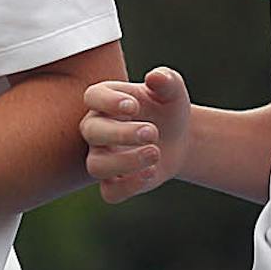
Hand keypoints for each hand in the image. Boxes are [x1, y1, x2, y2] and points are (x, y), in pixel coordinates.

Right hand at [82, 68, 192, 202]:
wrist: (179, 137)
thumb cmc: (168, 107)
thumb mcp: (172, 90)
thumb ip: (166, 80)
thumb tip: (155, 77)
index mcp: (105, 100)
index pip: (93, 97)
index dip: (108, 102)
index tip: (134, 106)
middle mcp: (96, 128)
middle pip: (91, 131)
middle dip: (120, 133)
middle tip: (153, 132)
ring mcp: (102, 157)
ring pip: (96, 166)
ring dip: (125, 162)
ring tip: (155, 153)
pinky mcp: (114, 183)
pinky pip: (110, 192)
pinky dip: (129, 186)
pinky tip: (151, 173)